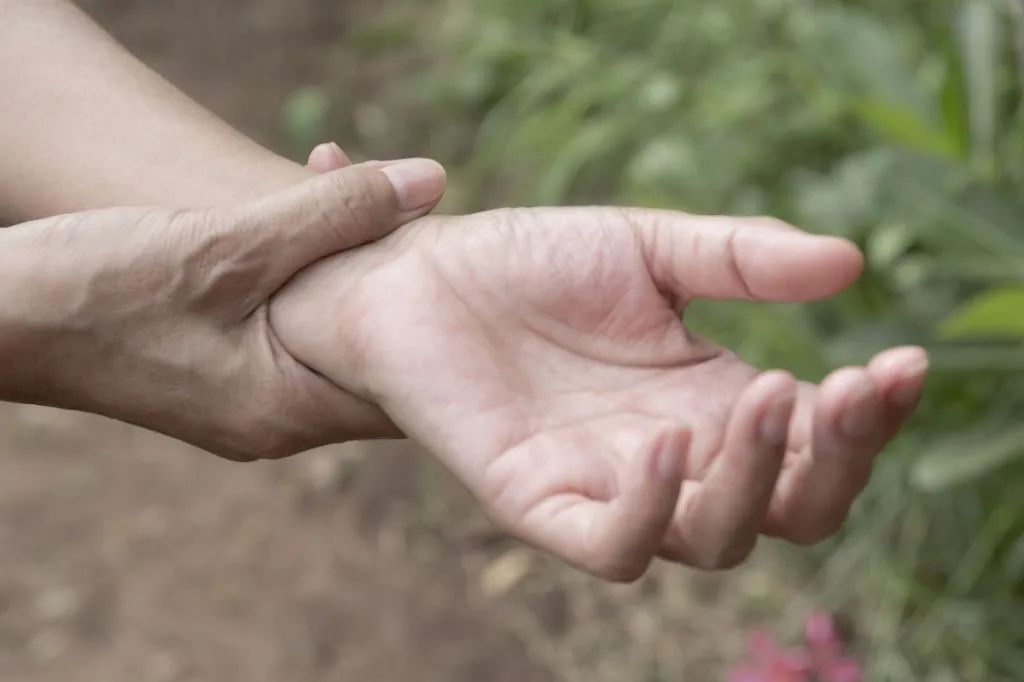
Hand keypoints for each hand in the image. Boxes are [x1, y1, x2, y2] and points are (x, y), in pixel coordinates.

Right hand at [0, 158, 444, 459]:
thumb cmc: (96, 290)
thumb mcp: (227, 243)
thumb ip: (334, 215)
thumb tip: (430, 182)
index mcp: (287, 408)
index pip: (407, 385)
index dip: (445, 320)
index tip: (465, 254)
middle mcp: (276, 418)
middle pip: (374, 350)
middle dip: (393, 269)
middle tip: (407, 200)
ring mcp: (248, 398)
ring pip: (330, 324)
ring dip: (344, 253)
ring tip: (344, 175)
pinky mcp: (222, 369)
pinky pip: (290, 318)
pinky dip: (304, 262)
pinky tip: (304, 198)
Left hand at [270, 207, 927, 578]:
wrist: (416, 273)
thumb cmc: (530, 264)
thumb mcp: (650, 247)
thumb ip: (742, 257)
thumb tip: (851, 264)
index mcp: (710, 403)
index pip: (817, 443)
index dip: (868, 418)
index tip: (901, 361)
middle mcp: (673, 459)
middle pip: (789, 510)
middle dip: (836, 459)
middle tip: (848, 385)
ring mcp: (606, 487)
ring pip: (714, 539)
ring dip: (758, 479)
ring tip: (766, 387)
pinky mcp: (534, 501)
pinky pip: (609, 547)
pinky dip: (649, 509)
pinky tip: (664, 436)